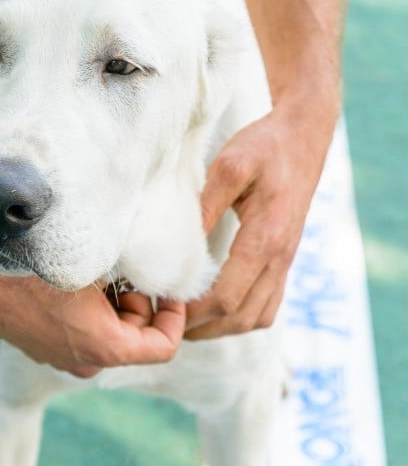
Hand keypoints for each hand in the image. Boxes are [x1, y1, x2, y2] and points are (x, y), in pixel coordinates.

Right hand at [0, 271, 185, 377]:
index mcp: (106, 348)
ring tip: (101, 272)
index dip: (175, 317)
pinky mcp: (46, 351)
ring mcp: (64, 361)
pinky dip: (92, 315)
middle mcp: (87, 363)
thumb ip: (132, 277)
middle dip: (141, 305)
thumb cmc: (36, 269)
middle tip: (129, 271)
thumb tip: (155, 272)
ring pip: (110, 337)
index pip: (164, 347)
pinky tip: (78, 283)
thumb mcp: (95, 265)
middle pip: (136, 339)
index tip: (172, 291)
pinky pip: (83, 336)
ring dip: (115, 308)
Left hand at [184, 102, 335, 340]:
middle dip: (202, 328)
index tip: (162, 307)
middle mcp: (280, 257)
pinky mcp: (285, 260)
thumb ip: (206, 204)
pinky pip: (268, 306)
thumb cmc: (264, 147)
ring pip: (257, 318)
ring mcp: (286, 262)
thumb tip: (179, 244)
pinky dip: (240, 317)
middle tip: (165, 323)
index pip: (228, 296)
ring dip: (221, 328)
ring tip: (186, 321)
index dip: (193, 312)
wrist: (304, 137)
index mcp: (266, 237)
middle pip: (240, 317)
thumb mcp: (229, 165)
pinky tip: (215, 309)